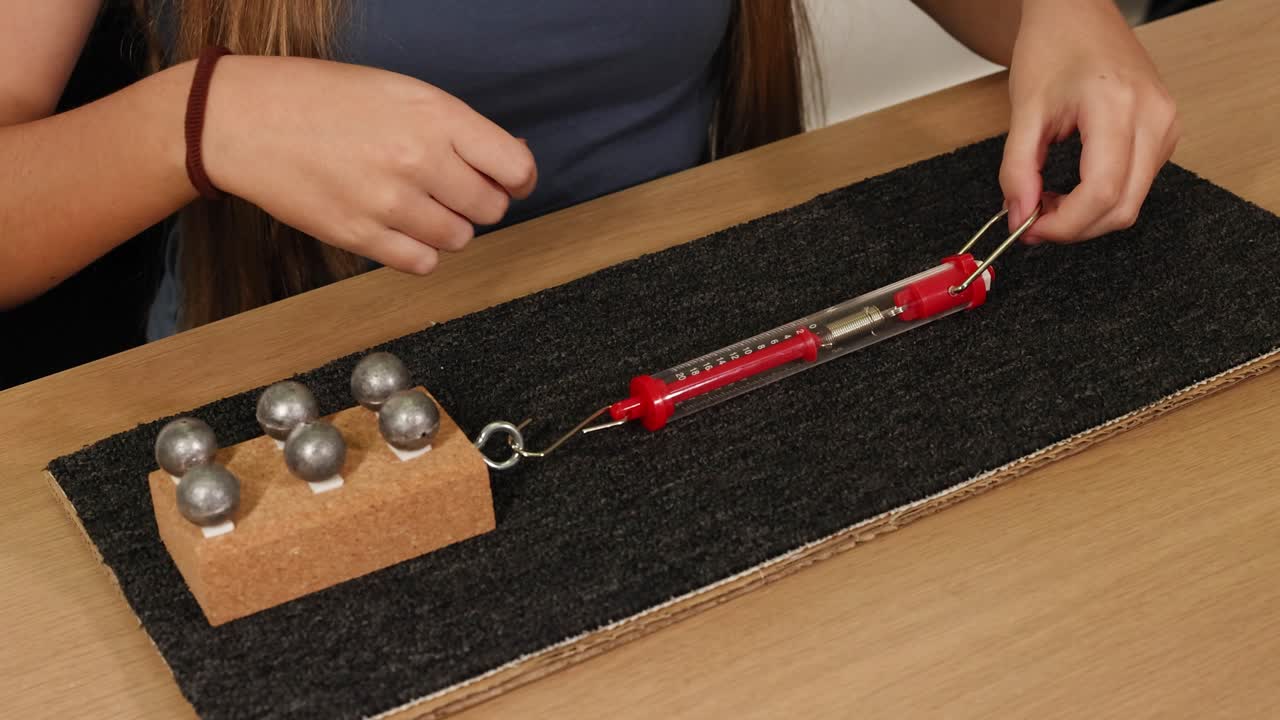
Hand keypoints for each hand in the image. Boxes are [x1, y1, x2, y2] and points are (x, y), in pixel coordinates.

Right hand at [202, 56, 535, 273]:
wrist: (244, 120)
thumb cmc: (321, 99)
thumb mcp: (399, 92)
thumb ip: (457, 129)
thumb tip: (512, 162)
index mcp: (435, 116)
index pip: (514, 166)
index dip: (518, 179)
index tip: (509, 183)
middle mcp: (418, 159)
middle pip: (491, 208)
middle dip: (478, 202)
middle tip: (449, 189)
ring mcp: (389, 202)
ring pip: (459, 239)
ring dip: (448, 227)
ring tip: (416, 204)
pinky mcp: (360, 237)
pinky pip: (422, 263)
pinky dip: (419, 251)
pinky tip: (399, 228)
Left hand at [999, 0, 1179, 243]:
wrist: (1078, 12)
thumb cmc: (1054, 46)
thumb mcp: (1024, 111)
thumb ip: (1016, 170)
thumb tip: (1018, 217)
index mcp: (1117, 107)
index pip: (1100, 192)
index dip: (1063, 225)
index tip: (1028, 229)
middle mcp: (1153, 118)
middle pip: (1122, 207)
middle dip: (1074, 227)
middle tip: (1032, 221)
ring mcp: (1166, 125)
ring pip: (1132, 202)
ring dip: (1087, 216)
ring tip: (1046, 199)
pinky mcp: (1166, 131)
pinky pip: (1137, 184)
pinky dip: (1102, 199)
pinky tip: (1071, 188)